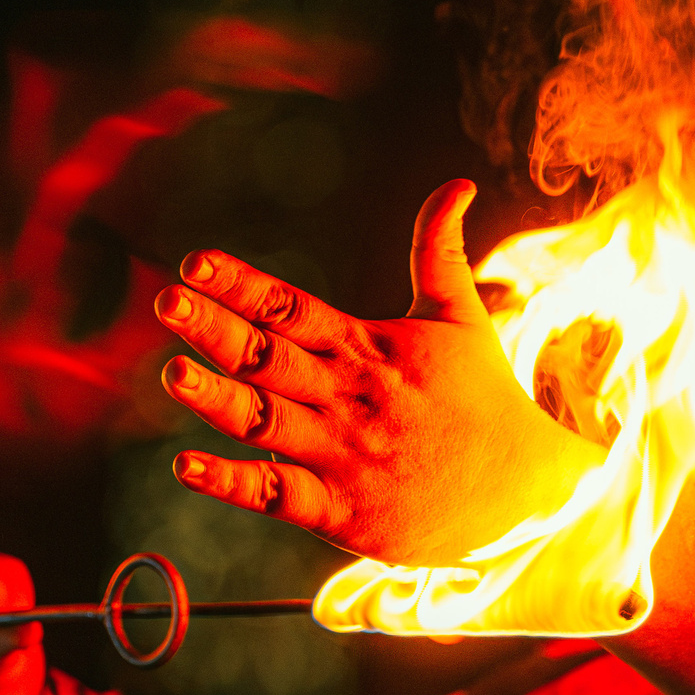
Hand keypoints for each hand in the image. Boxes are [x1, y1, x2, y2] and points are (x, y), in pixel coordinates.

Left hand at [155, 180, 599, 565]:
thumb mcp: (462, 316)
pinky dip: (231, 483)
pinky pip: (277, 495)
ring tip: (172, 373)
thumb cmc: (485, 398)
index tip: (195, 262)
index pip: (292, 308)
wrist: (528, 491)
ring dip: (216, 399)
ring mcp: (343, 455)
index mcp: (367, 348)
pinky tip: (186, 466)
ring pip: (265, 423)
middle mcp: (348, 397)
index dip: (241, 284)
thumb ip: (439, 249)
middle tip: (166, 301)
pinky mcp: (343, 511)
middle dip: (215, 329)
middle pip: (269, 358)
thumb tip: (455, 183)